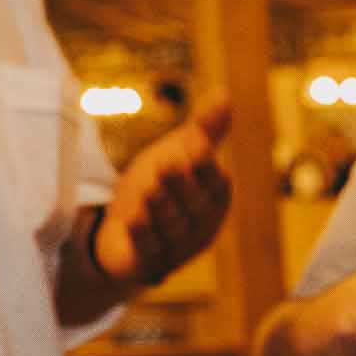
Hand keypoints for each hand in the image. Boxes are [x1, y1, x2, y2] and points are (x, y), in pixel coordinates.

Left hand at [93, 101, 232, 286]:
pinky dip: (141, 236)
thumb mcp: (180, 155)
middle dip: (180, 183)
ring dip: (160, 207)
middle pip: (193, 204)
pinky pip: (148, 250)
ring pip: (171, 225)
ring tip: (148, 188)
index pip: (215, 181)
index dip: (204, 163)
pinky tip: (132, 219)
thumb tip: (224, 92)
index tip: (195, 142)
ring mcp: (178, 247)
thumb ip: (204, 130)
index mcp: (215, 199)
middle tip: (168, 162)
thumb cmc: (164, 191)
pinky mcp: (151, 263)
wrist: (130, 237)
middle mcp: (202, 225)